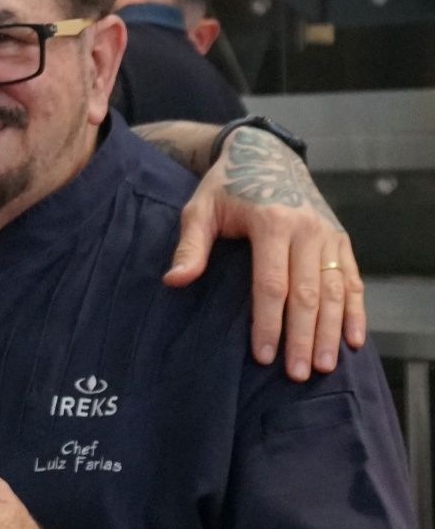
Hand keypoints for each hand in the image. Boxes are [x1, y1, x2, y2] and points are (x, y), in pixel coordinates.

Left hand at [163, 126, 365, 379]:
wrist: (266, 154)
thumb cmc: (227, 187)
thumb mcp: (200, 209)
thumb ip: (190, 246)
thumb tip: (174, 281)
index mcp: (272, 222)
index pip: (271, 284)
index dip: (268, 323)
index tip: (264, 356)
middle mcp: (307, 229)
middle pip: (308, 294)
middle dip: (302, 337)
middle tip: (297, 374)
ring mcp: (328, 234)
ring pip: (335, 290)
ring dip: (330, 331)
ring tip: (322, 367)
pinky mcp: (341, 238)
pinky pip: (353, 279)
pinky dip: (355, 311)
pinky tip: (352, 340)